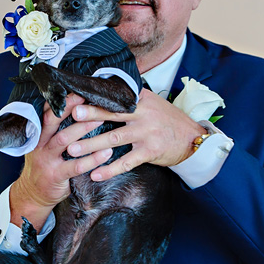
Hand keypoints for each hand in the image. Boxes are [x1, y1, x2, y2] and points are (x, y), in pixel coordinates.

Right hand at [9, 94, 111, 229]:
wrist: (32, 195)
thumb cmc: (45, 165)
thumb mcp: (43, 145)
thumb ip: (54, 130)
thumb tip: (76, 107)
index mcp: (38, 134)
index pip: (47, 112)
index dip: (60, 101)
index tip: (75, 89)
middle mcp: (40, 144)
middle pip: (53, 122)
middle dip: (71, 109)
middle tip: (88, 98)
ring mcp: (46, 160)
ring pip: (64, 140)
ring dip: (83, 129)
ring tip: (102, 120)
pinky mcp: (56, 176)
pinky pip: (75, 166)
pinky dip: (92, 159)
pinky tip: (106, 152)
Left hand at [67, 89, 206, 180]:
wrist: (192, 138)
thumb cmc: (167, 120)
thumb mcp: (151, 103)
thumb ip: (132, 98)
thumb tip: (108, 88)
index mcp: (140, 100)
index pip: (115, 97)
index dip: (95, 98)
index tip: (77, 99)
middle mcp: (142, 114)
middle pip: (112, 113)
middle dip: (90, 116)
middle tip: (71, 117)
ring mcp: (146, 133)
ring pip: (114, 138)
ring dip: (91, 145)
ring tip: (73, 150)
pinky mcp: (150, 151)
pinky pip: (126, 162)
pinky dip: (110, 169)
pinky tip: (96, 174)